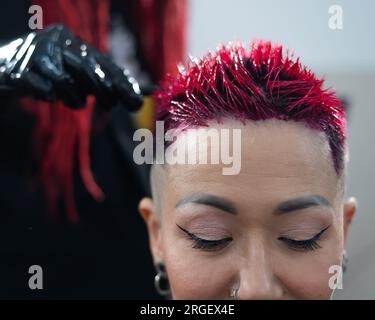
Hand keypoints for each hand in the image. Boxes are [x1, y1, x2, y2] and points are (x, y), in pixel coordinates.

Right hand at [0, 24, 142, 110]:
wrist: (5, 70)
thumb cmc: (50, 75)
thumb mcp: (80, 78)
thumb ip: (107, 86)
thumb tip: (139, 101)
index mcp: (71, 40)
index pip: (102, 62)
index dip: (120, 83)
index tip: (135, 102)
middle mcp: (53, 42)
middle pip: (86, 68)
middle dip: (103, 90)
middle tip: (110, 106)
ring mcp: (34, 54)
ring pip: (64, 80)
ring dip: (74, 97)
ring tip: (77, 103)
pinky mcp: (18, 71)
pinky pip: (41, 88)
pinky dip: (48, 96)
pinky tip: (47, 95)